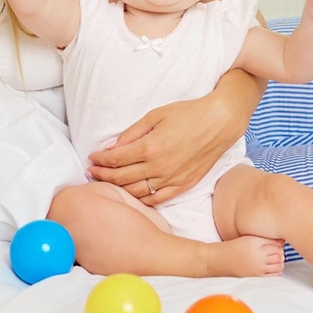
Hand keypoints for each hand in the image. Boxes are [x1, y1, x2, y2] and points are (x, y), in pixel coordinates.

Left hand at [87, 92, 244, 205]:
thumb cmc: (189, 114)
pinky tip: (133, 194)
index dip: (99, 160)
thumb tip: (112, 146)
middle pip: (122, 178)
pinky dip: (141, 199)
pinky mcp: (184, 185)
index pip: (115, 159)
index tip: (92, 158)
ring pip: (137, 192)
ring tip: (107, 184)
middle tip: (91, 173)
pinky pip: (157, 199)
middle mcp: (159, 167)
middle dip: (102, 176)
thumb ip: (132, 133)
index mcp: (150, 147)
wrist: (220, 122)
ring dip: (118, 189)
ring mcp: (172, 179)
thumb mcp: (156, 115)